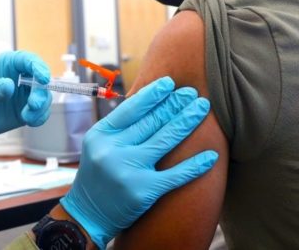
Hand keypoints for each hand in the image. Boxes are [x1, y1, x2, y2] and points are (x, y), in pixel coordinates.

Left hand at [0, 51, 52, 146]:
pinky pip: (39, 113)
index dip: (39, 67)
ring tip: (28, 117)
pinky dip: (39, 117)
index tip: (43, 78)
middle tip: (34, 105)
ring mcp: (23, 95)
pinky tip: (30, 121)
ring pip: (43, 97)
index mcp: (8, 64)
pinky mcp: (24, 111)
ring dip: (41, 107)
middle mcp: (20, 77)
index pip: (29, 60)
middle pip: (41, 81)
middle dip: (41, 93)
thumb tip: (10, 87)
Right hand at [60, 77, 217, 248]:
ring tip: (202, 108)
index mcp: (101, 134)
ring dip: (187, 121)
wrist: (87, 215)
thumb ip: (120, 127)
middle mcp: (113, 150)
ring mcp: (128, 171)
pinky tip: (211, 154)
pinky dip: (195, 165)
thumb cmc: (98, 175)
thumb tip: (150, 103)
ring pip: (165, 140)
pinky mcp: (143, 191)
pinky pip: (175, 174)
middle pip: (151, 121)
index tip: (170, 83)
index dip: (152, 94)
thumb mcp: (99, 145)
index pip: (131, 108)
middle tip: (192, 93)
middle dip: (175, 104)